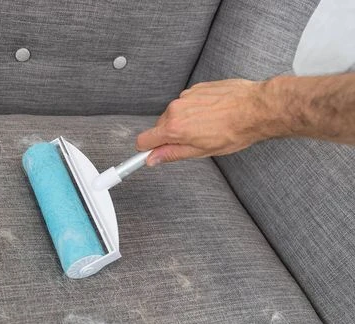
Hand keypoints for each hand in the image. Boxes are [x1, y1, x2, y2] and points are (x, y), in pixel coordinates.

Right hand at [136, 79, 288, 165]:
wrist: (256, 108)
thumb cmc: (234, 131)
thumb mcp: (201, 151)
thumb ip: (172, 154)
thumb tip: (153, 159)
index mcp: (174, 127)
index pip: (144, 140)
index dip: (145, 149)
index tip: (146, 155)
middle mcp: (175, 108)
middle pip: (160, 127)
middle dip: (171, 136)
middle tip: (192, 142)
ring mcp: (186, 96)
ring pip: (175, 114)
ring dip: (184, 122)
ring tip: (207, 126)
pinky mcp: (197, 88)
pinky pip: (187, 103)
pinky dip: (195, 110)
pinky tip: (212, 115)